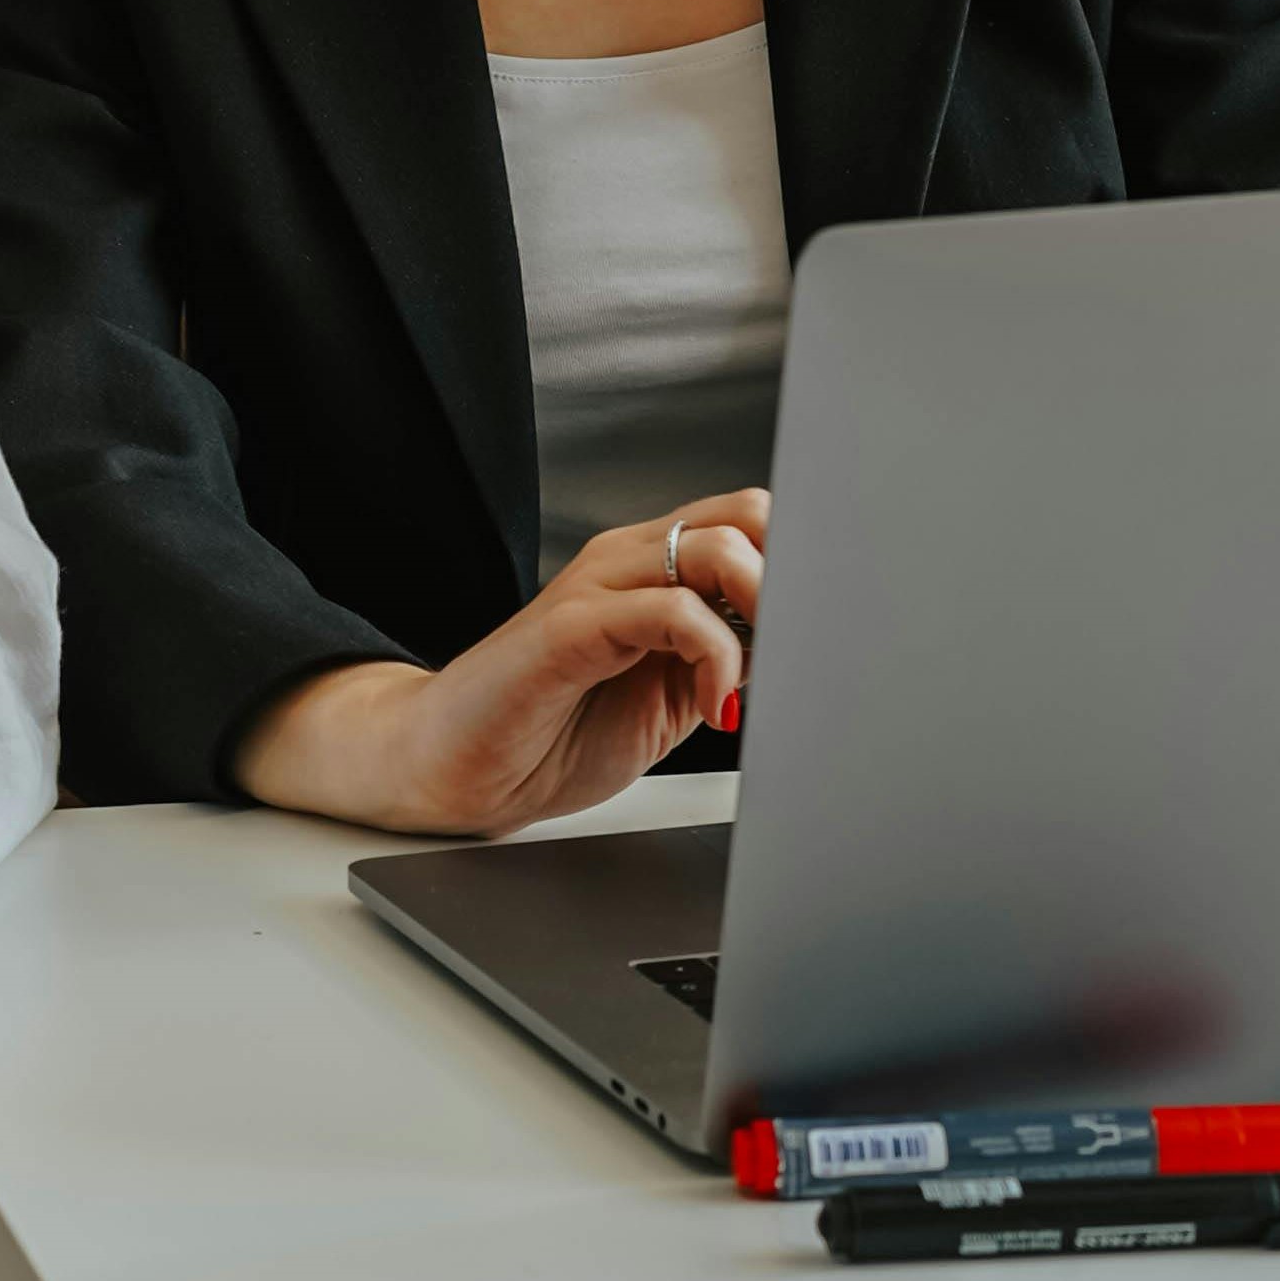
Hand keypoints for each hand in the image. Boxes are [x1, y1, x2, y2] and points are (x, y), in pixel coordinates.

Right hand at [229, 490, 765, 839]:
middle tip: (796, 650)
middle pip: (748, 514)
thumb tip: (803, 648)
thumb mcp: (671, 694)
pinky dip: (714, 659)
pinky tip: (714, 709)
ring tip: (756, 681)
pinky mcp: (571, 625)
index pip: (752, 521)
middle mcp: (628, 560)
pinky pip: (670, 611)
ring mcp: (598, 584)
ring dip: (764, 615)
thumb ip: (726, 659)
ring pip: (720, 549)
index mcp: (654, 570)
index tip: (822, 634)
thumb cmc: (553, 732)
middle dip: (792, 580)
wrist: (457, 766)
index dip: (803, 568)